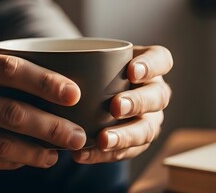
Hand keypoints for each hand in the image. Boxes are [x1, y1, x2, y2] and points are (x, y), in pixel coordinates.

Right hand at [0, 47, 85, 170]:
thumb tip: (36, 88)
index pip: (9, 70)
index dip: (45, 82)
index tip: (74, 94)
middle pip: (11, 113)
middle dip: (51, 127)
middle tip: (78, 136)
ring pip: (0, 143)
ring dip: (35, 151)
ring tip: (57, 154)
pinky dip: (10, 161)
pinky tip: (27, 160)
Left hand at [72, 45, 172, 162]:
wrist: (87, 93)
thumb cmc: (91, 71)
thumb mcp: (90, 60)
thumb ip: (84, 62)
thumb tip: (54, 69)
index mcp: (149, 66)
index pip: (161, 60)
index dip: (151, 66)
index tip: (131, 71)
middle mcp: (154, 92)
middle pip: (157, 97)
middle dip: (137, 103)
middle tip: (115, 107)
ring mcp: (150, 119)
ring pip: (147, 130)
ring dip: (124, 136)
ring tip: (103, 140)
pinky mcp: (136, 142)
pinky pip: (126, 152)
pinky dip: (102, 155)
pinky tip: (82, 154)